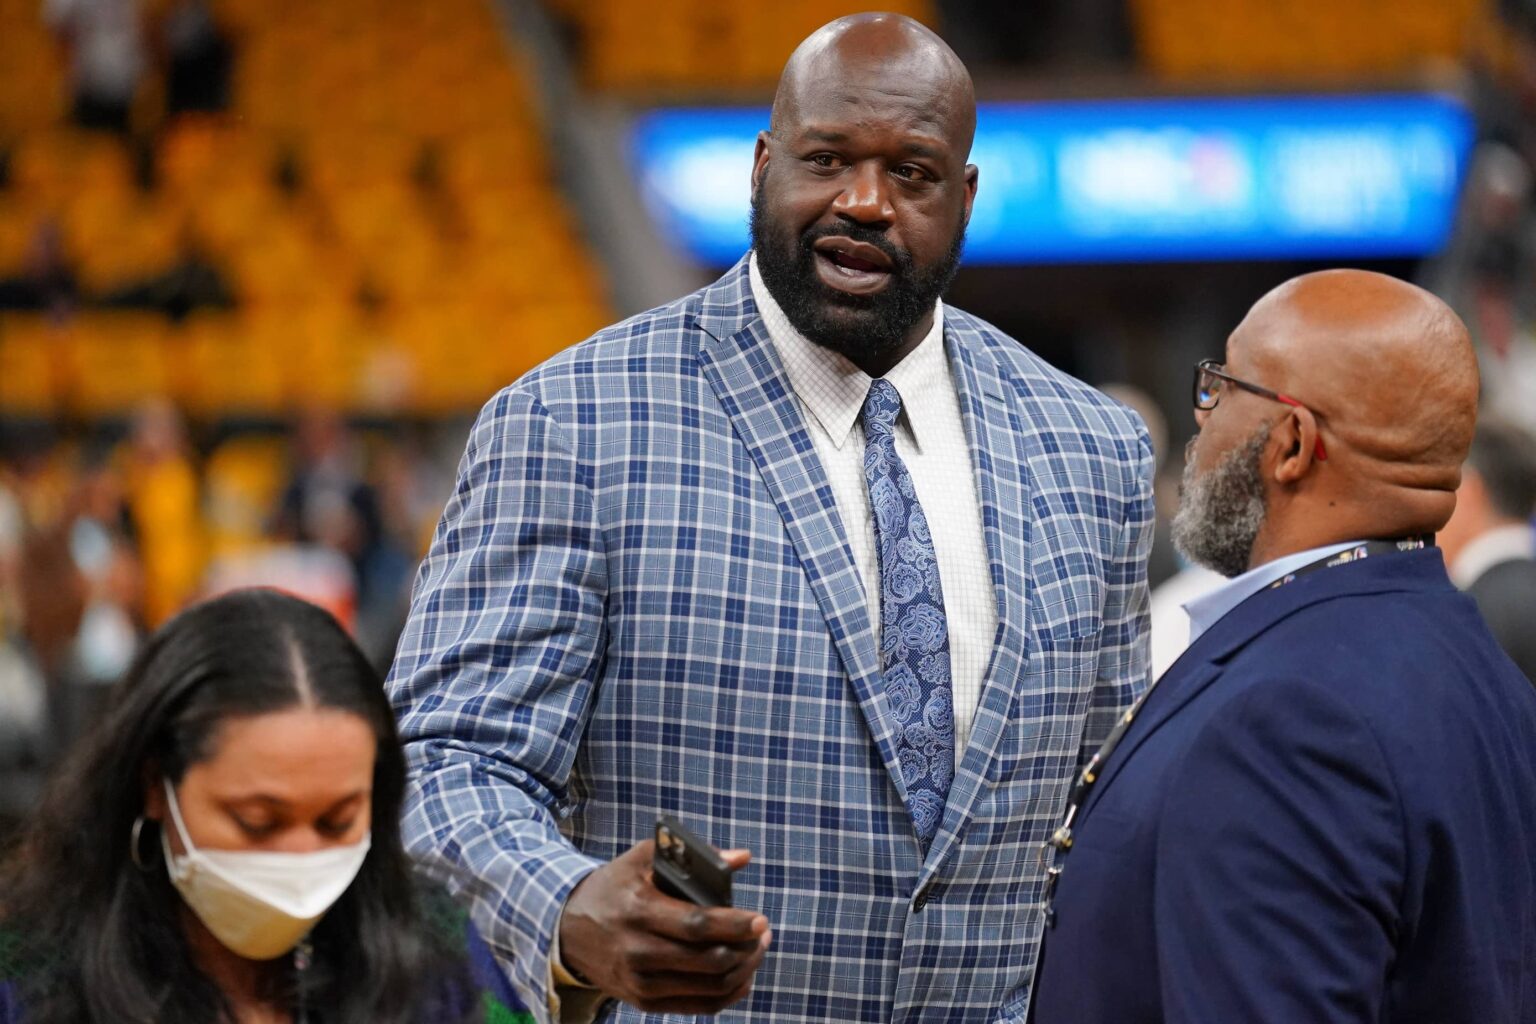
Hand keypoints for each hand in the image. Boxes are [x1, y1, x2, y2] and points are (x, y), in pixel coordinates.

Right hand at [559, 840, 771, 1014]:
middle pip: (708, 961)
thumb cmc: (613, 887)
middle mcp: (638, 952)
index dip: (733, 926)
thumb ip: (691, 855)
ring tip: (756, 949)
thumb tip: (740, 858)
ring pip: (709, 987)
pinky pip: (698, 1006)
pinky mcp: (644, 1001)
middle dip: (746, 949)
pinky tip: (742, 976)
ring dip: (743, 970)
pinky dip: (727, 994)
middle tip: (763, 932)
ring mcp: (641, 982)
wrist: (567, 929)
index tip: (760, 920)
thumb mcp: (641, 860)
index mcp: (639, 911)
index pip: (696, 926)